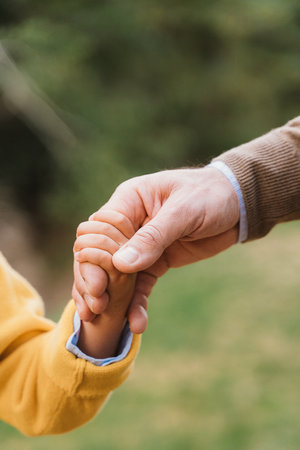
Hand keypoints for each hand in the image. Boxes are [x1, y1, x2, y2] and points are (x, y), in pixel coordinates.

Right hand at [75, 167, 238, 330]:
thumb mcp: (184, 211)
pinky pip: (141, 285)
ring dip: (110, 297)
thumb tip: (120, 264)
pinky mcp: (156, 262)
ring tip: (104, 320)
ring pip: (116, 274)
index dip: (93, 258)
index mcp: (128, 202)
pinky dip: (137, 303)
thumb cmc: (210, 195)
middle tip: (96, 308)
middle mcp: (129, 224)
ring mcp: (140, 245)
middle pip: (100, 255)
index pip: (98, 231)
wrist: (237, 206)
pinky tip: (136, 324)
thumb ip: (153, 236)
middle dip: (94, 281)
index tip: (98, 285)